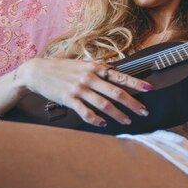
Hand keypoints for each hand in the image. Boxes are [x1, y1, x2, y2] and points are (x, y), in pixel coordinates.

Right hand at [18, 58, 151, 126]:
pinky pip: (85, 112)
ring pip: (104, 105)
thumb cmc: (64, 68)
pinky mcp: (69, 99)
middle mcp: (90, 78)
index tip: (150, 88)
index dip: (136, 83)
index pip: (120, 76)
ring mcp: (79, 89)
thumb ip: (99, 69)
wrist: (37, 71)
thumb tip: (116, 72)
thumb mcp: (83, 63)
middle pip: (116, 93)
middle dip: (132, 103)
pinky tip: (103, 123)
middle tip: (144, 112)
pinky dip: (95, 119)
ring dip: (118, 114)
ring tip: (127, 121)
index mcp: (96, 68)